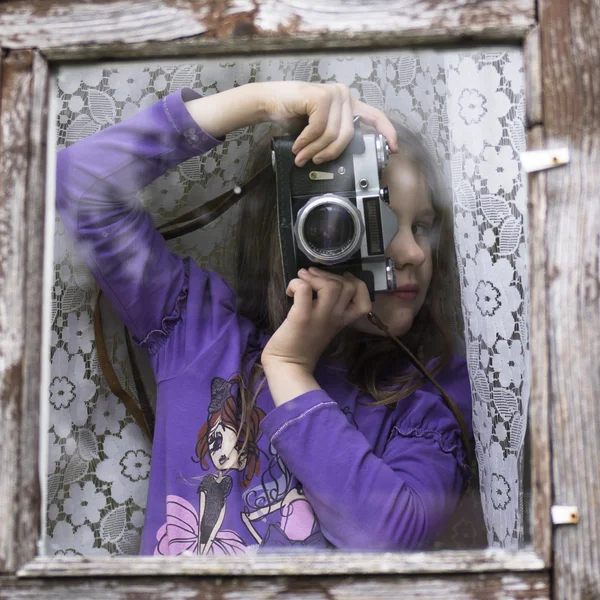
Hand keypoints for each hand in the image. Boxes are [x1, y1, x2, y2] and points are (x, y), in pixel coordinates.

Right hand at [261, 81, 398, 165]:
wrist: (268, 102)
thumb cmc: (292, 116)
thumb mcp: (319, 129)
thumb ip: (335, 136)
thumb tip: (346, 156)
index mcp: (348, 103)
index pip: (375, 116)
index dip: (387, 132)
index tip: (392, 149)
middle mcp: (344, 95)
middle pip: (348, 136)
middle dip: (330, 153)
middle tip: (314, 160)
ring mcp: (333, 94)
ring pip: (333, 135)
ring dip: (315, 150)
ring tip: (302, 155)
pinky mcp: (320, 97)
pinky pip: (318, 129)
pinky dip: (306, 141)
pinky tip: (298, 145)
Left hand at [261, 267, 371, 375]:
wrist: (288, 367)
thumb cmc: (302, 345)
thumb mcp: (324, 326)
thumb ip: (328, 308)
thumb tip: (320, 283)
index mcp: (342, 320)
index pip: (365, 299)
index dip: (355, 283)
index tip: (338, 279)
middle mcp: (335, 317)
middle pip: (348, 286)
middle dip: (329, 274)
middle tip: (311, 276)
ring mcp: (320, 317)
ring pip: (331, 286)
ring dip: (315, 277)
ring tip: (301, 279)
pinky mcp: (301, 317)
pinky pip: (304, 289)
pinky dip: (296, 283)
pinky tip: (290, 292)